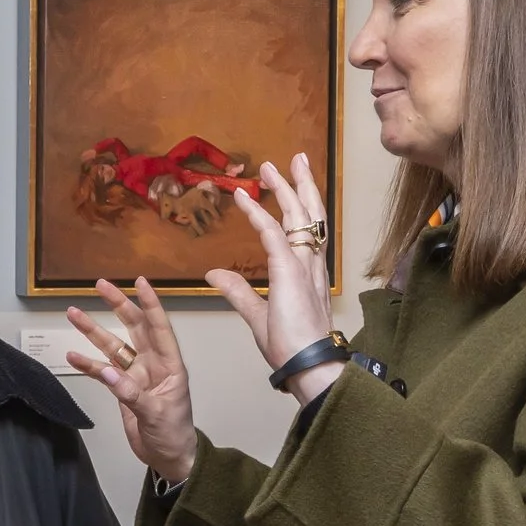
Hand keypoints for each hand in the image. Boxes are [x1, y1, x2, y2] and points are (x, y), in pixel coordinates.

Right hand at [66, 277, 199, 483]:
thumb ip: (131, 393)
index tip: (139, 282)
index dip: (150, 304)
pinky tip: (72, 355)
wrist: (168, 457)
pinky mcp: (122, 389)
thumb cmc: (174, 434)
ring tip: (73, 313)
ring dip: (94, 331)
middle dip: (117, 305)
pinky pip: (103, 371)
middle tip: (100, 285)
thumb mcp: (156, 414)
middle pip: (133, 327)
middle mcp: (153, 364)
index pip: (159, 327)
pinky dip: (88, 363)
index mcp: (170, 365)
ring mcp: (136, 375)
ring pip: (113, 346)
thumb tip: (107, 372)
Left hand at [210, 155, 339, 402]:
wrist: (306, 365)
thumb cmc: (289, 347)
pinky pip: (273, 234)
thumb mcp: (257, 314)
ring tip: (275, 165)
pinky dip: (257, 213)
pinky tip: (243, 197)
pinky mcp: (290, 271)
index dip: (295, 207)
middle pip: (310, 215)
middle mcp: (311, 265)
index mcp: (308, 275)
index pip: (304, 233)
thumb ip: (238, 291)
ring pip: (299, 216)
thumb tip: (214, 274)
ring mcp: (303, 266)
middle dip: (302, 185)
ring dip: (286, 188)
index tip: (283, 186)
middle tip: (294, 160)